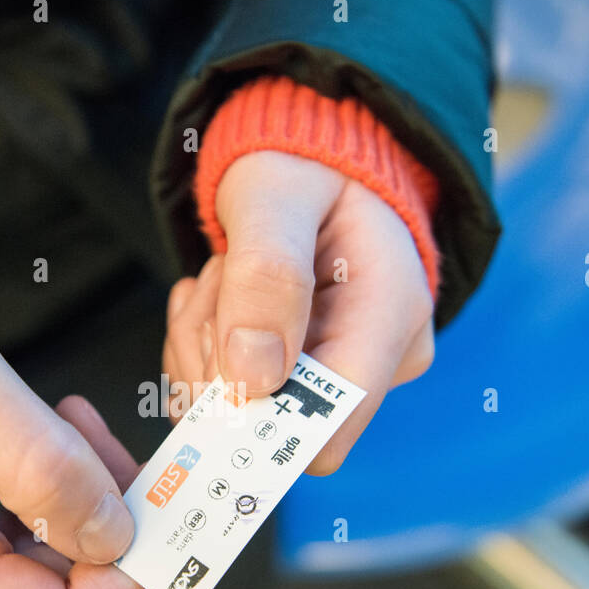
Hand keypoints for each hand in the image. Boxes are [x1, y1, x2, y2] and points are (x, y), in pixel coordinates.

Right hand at [0, 244, 143, 588]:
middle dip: (103, 522)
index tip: (143, 487)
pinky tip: (40, 438)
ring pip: (45, 578)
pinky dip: (49, 502)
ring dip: (78, 504)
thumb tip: (114, 537)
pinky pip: (17, 555)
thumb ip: (39, 463)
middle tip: (93, 427)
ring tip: (63, 419)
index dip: (126, 573)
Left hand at [162, 150, 434, 473]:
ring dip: (201, 344)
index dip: (259, 419)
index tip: (215, 363)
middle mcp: (377, 359)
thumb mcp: (276, 193)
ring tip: (220, 275)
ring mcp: (339, 371)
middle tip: (216, 282)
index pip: (329, 429)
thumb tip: (251, 379)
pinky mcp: (301, 375)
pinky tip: (215, 296)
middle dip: (216, 359)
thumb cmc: (304, 163)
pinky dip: (199, 348)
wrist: (310, 160)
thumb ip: (265, 274)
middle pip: (272, 418)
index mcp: (390, 317)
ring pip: (238, 408)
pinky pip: (225, 394)